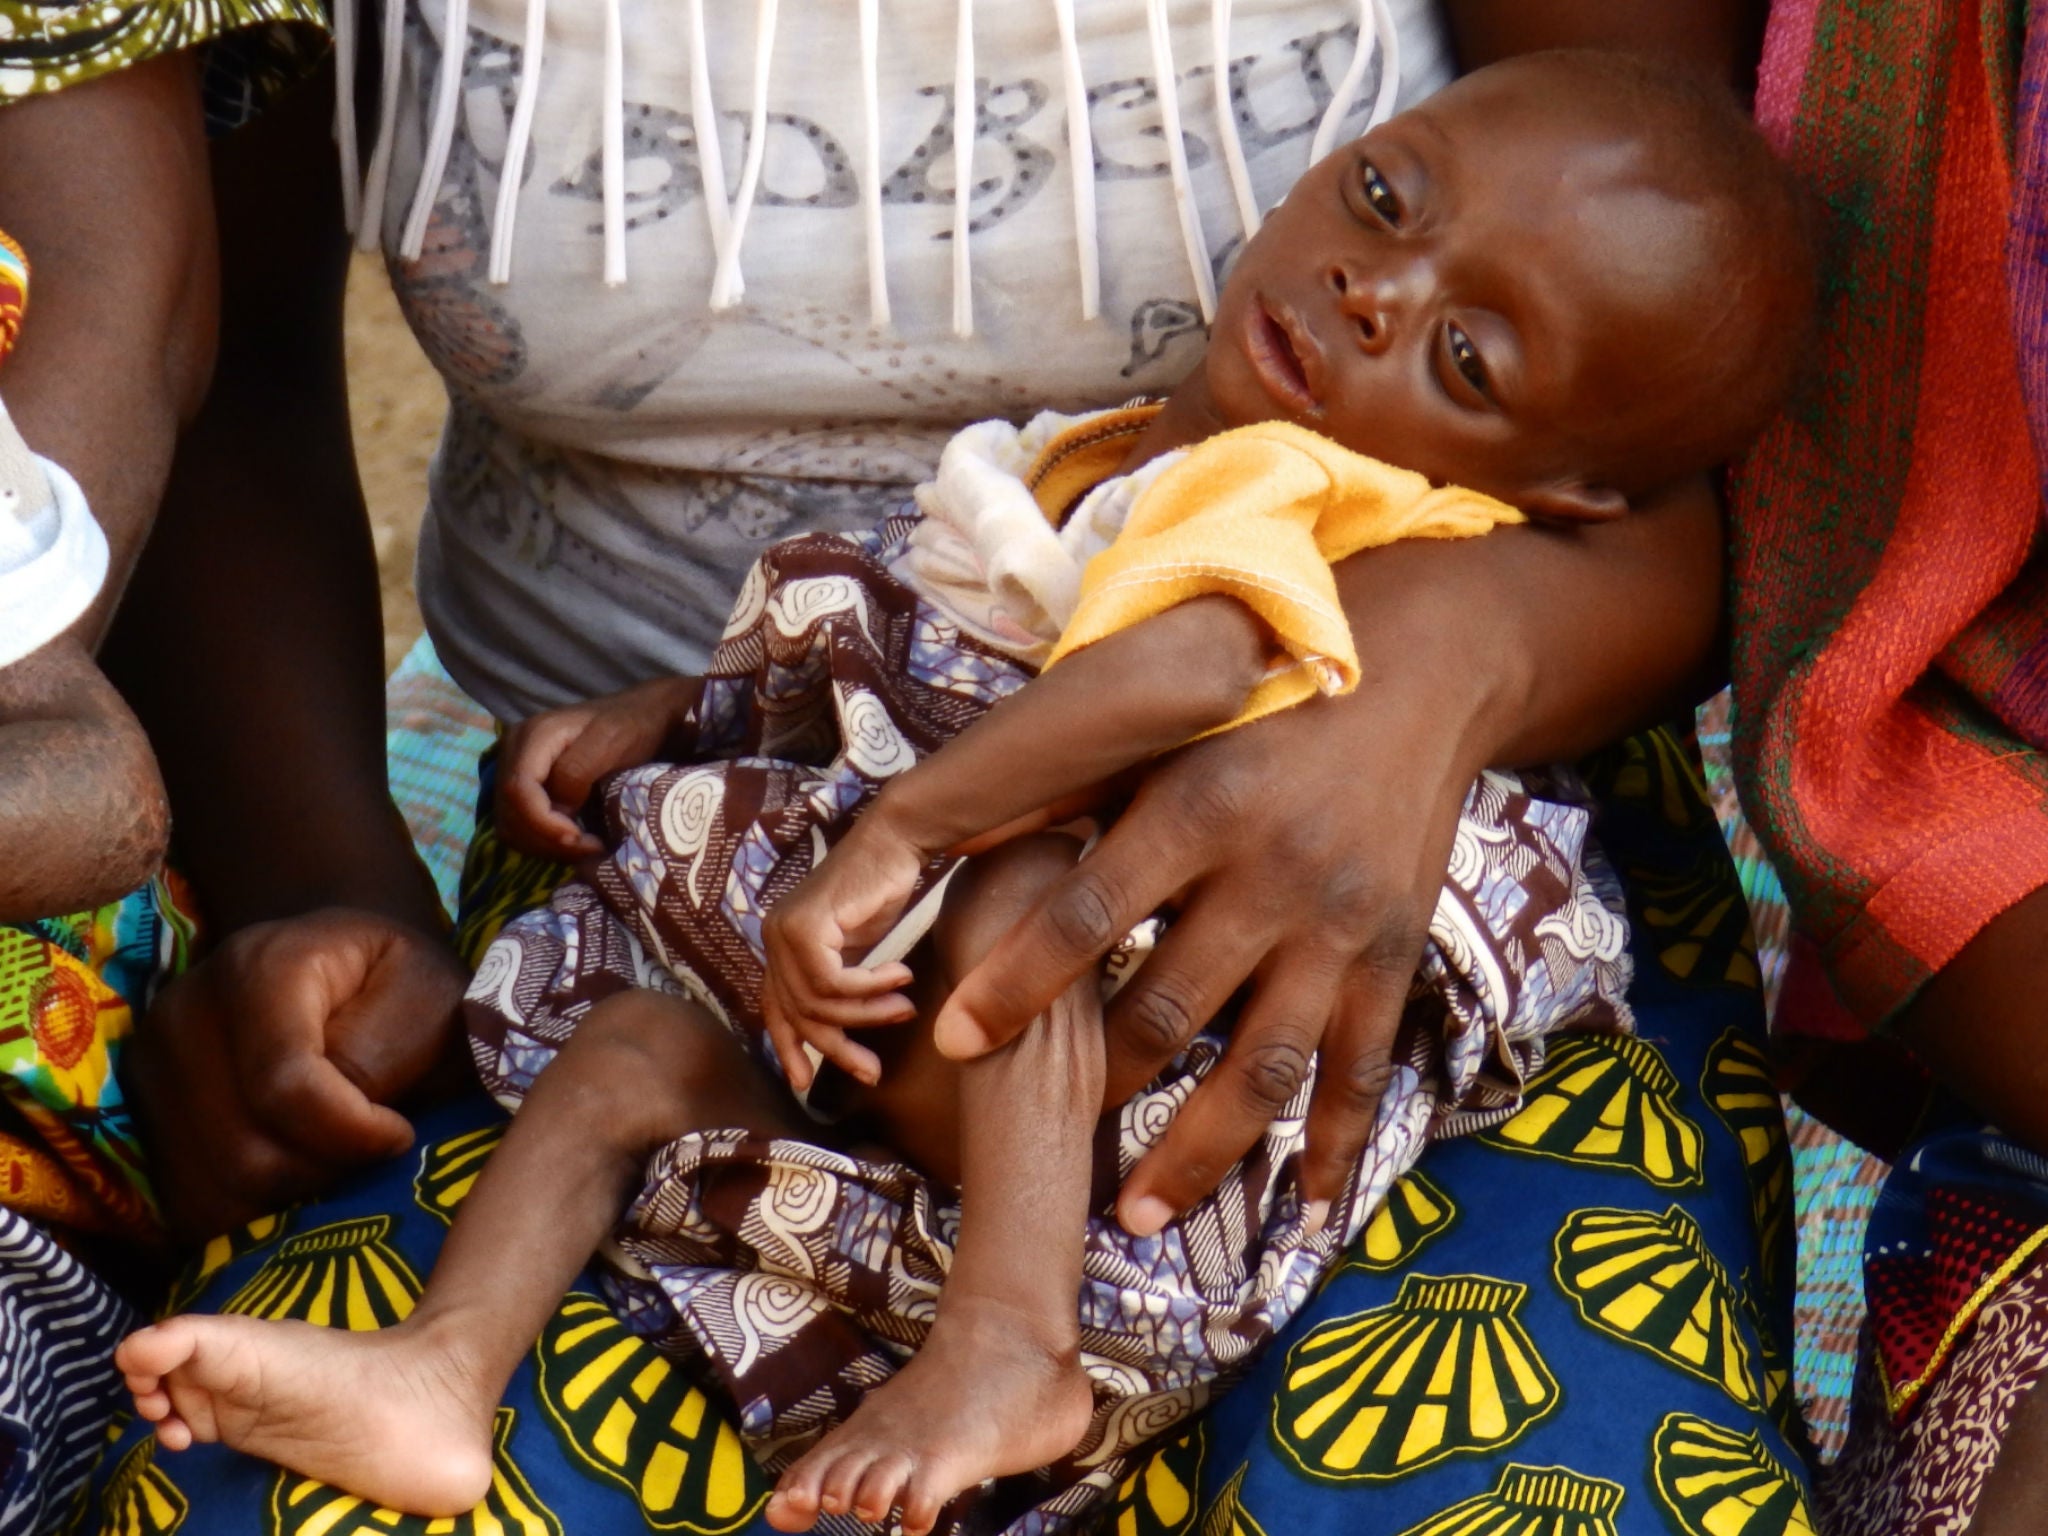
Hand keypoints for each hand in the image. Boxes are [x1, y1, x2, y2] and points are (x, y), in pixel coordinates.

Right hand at [126, 907, 466, 1241]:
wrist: (346, 969)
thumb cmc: (401, 984)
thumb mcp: (427, 997)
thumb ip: (383, 1053)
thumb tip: (338, 1121)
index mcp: (260, 967)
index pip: (284, 1086)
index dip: (352, 1134)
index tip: (400, 1134)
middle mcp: (184, 1013)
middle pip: (242, 1151)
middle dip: (324, 1174)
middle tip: (370, 1159)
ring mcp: (151, 1068)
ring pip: (211, 1191)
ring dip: (288, 1200)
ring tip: (337, 1165)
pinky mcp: (144, 1118)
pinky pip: (188, 1205)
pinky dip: (249, 1215)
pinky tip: (298, 1182)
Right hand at [497, 678, 698, 860]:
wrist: (638, 716)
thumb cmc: (629, 725)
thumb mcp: (609, 742)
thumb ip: (576, 772)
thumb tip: (557, 810)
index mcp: (532, 736)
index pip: (518, 790)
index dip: (543, 822)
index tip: (579, 839)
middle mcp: (514, 753)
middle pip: (509, 812)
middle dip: (547, 839)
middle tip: (590, 849)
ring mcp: (516, 771)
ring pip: (510, 825)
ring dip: (545, 846)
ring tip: (585, 848)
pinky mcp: (526, 788)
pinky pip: (520, 826)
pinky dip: (543, 842)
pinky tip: (574, 842)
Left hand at [759, 812, 923, 1091]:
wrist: (894, 844)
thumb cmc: (881, 894)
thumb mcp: (856, 953)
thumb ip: (838, 987)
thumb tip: (838, 1038)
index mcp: (780, 947)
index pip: (775, 1009)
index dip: (788, 1047)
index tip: (805, 1081)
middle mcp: (774, 938)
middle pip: (797, 1014)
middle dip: (837, 1048)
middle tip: (872, 1070)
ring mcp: (784, 931)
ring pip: (817, 1003)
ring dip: (866, 1016)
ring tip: (903, 1008)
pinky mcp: (805, 925)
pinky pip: (833, 983)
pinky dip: (870, 989)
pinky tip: (901, 977)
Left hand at [933, 686, 1474, 1238]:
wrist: (1415, 680)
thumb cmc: (1261, 706)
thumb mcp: (1167, 731)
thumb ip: (1074, 793)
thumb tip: (958, 838)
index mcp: (1198, 810)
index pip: (1086, 914)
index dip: (1015, 982)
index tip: (954, 1040)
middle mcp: (1269, 877)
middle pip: (1167, 1010)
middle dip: (1097, 1086)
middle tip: (1042, 1140)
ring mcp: (1338, 932)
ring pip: (1259, 1070)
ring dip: (1195, 1155)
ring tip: (1137, 1216)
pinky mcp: (1393, 962)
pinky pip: (1359, 1072)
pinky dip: (1331, 1148)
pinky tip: (1299, 1208)